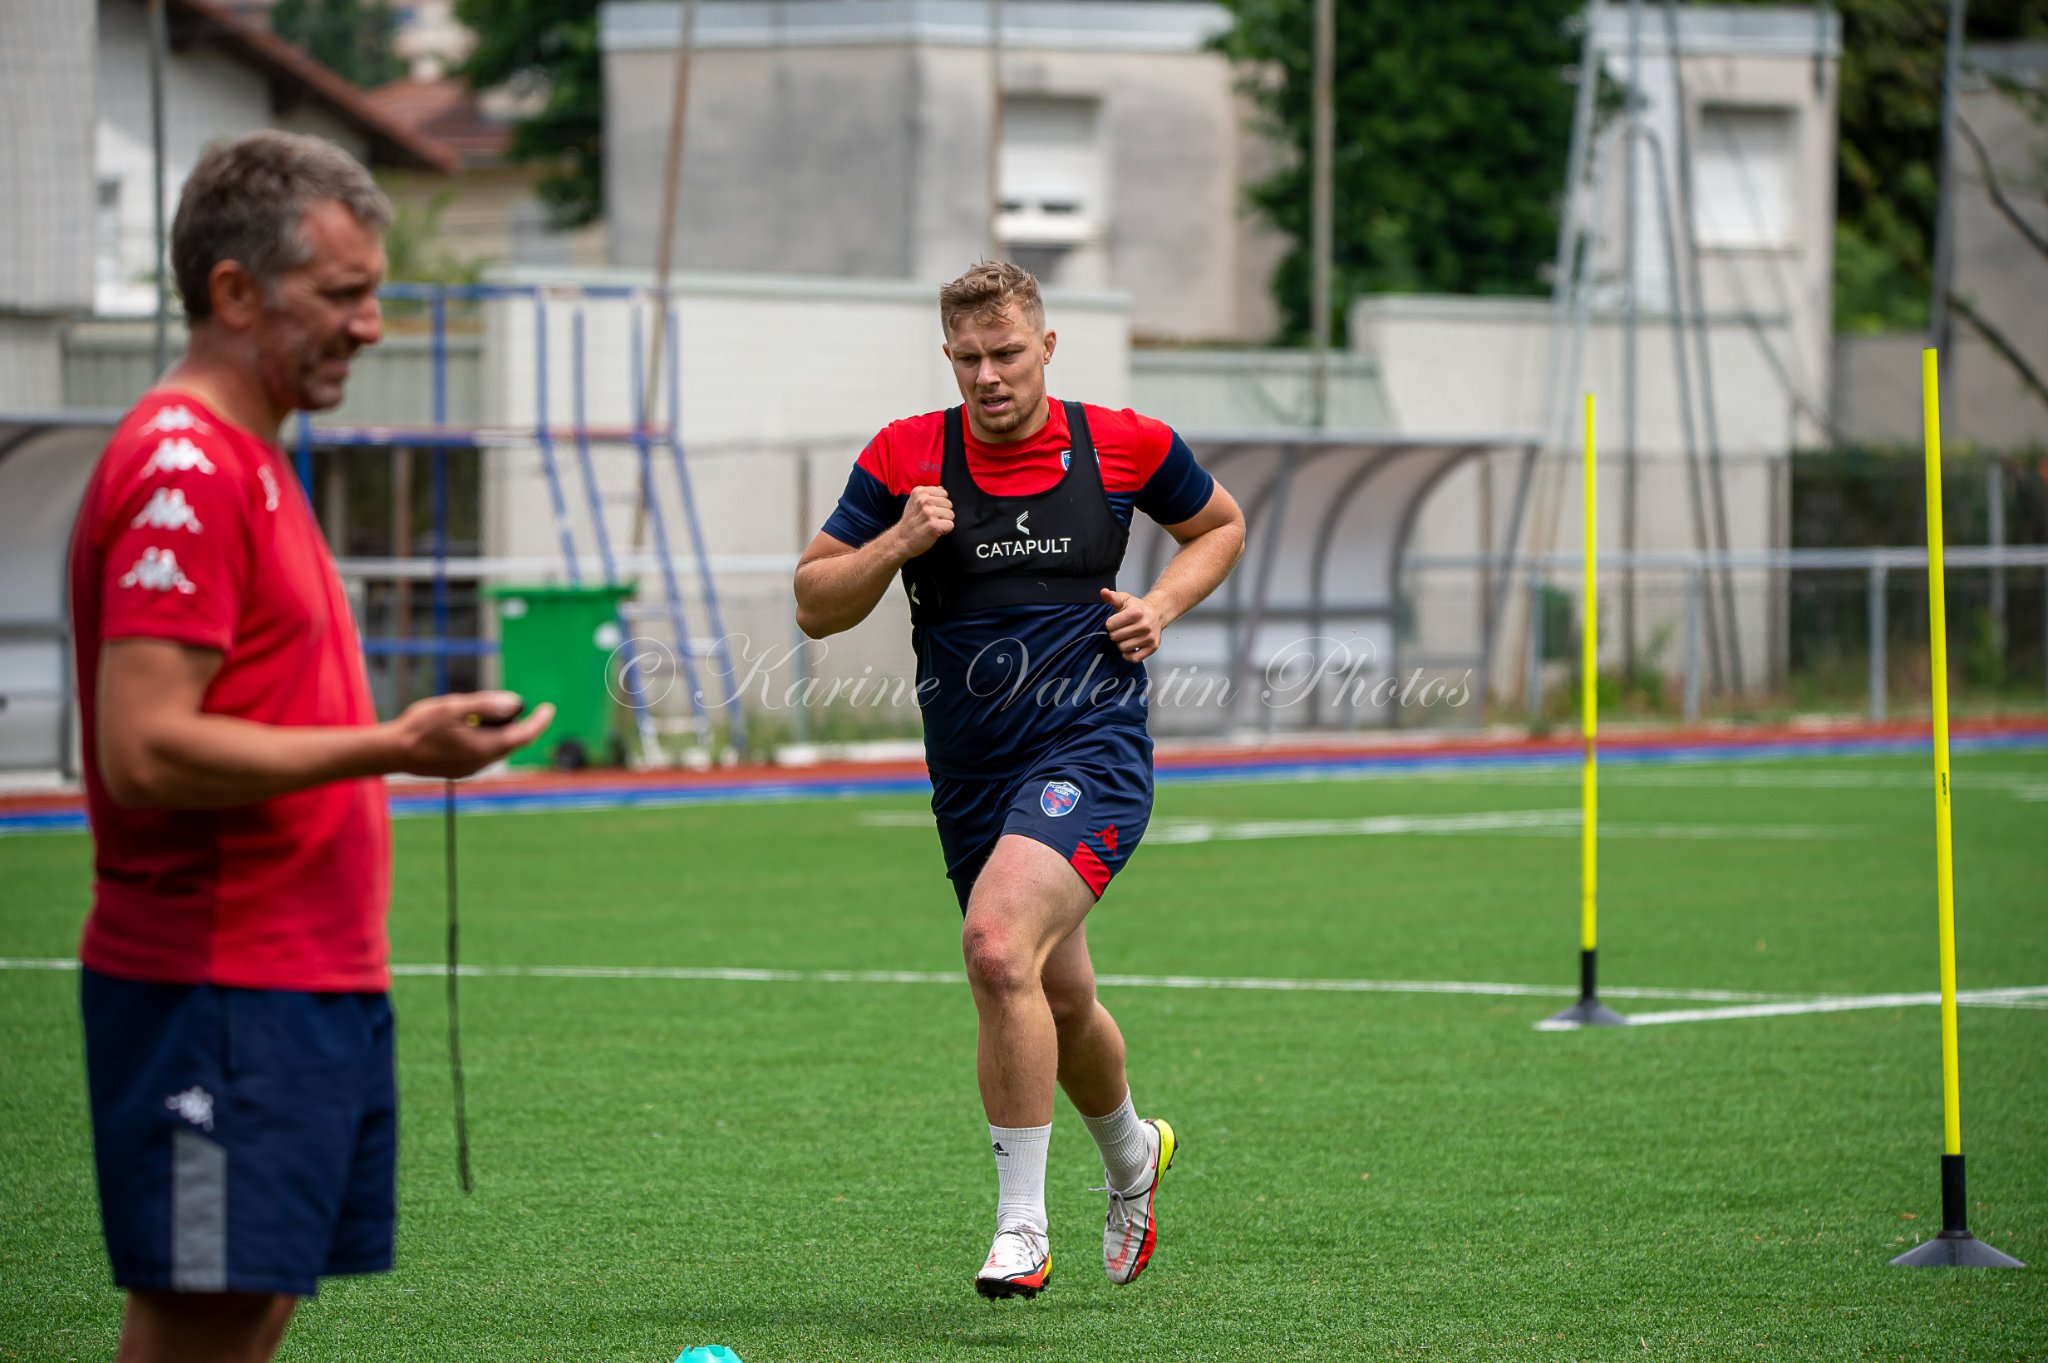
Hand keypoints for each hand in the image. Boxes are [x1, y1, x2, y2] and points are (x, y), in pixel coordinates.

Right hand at [386, 690, 554, 778]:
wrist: (393, 752)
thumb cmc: (421, 726)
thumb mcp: (454, 707)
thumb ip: (486, 704)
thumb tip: (515, 702)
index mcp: (485, 747)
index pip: (523, 735)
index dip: (540, 722)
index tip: (550, 708)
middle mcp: (482, 762)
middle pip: (513, 743)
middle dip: (520, 724)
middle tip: (516, 705)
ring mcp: (471, 769)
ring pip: (498, 749)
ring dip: (502, 732)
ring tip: (491, 714)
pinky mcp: (460, 770)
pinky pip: (484, 754)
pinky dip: (488, 739)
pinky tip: (473, 727)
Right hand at [889, 485, 954, 558]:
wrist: (901, 539)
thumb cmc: (910, 521)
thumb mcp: (914, 502)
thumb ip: (928, 495)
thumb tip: (941, 489)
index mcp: (919, 492)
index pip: (943, 493)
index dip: (939, 503)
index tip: (929, 510)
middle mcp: (924, 500)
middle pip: (949, 504)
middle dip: (942, 513)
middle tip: (930, 519)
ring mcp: (929, 512)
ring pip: (951, 514)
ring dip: (944, 522)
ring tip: (932, 525)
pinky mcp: (934, 525)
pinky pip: (950, 525)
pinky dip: (945, 530)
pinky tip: (935, 531)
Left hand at [1101, 588, 1163, 662]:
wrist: (1157, 613)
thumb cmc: (1138, 608)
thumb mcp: (1125, 599)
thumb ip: (1112, 597)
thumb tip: (1104, 592)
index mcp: (1136, 612)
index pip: (1110, 625)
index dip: (1110, 624)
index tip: (1115, 621)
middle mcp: (1144, 625)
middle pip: (1115, 637)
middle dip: (1115, 633)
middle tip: (1121, 629)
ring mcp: (1149, 637)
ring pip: (1123, 648)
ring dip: (1121, 643)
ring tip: (1126, 637)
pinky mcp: (1152, 647)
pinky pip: (1134, 658)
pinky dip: (1129, 655)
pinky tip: (1130, 647)